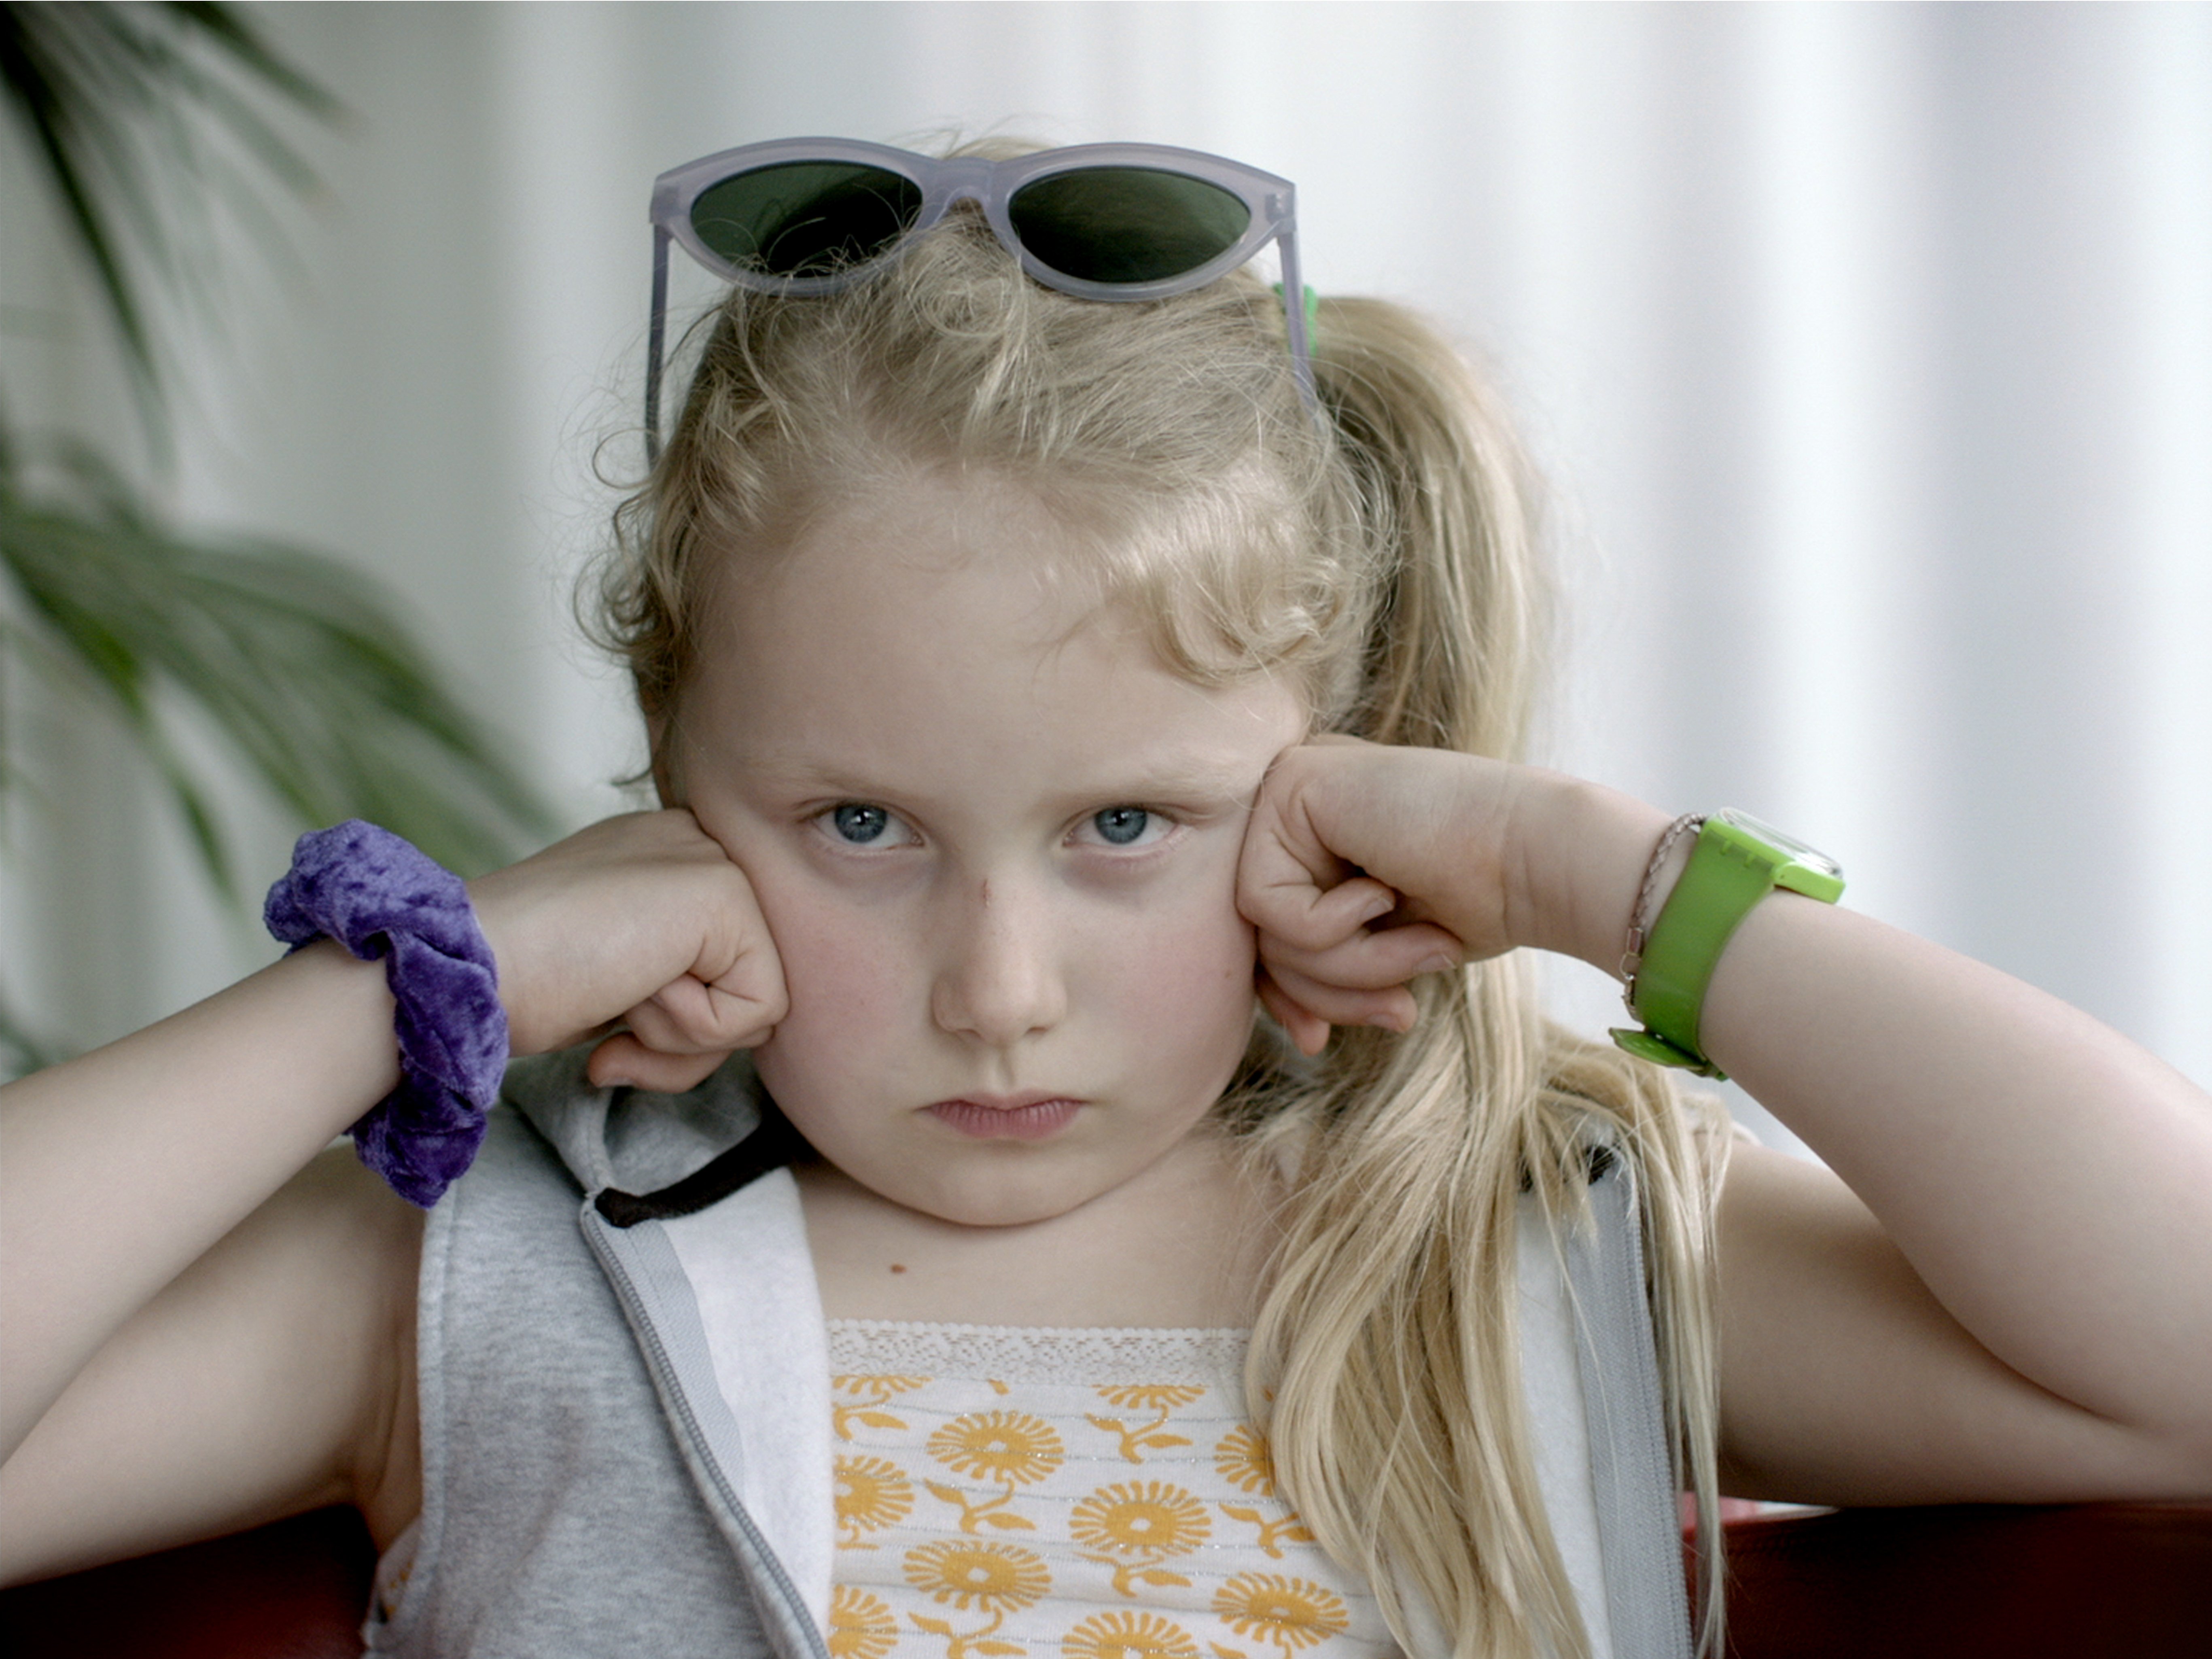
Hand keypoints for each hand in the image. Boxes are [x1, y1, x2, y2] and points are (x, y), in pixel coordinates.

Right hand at [467, 810, 787, 1092]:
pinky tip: (630, 990)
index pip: (727, 968)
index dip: (676, 1021)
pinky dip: (692, 1030)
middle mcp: (697, 845)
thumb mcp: (619, 977)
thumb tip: (754, 1021)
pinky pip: (759, 1010)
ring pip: (760, 1005)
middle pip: (751, 986)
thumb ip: (682, 984)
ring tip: (615, 993)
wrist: (471, 972)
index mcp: (667, 859)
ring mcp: (714, 860)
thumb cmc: (525, 985)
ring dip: (682, 1035)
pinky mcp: (725, 892)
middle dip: (686, 1037)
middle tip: (613, 1017)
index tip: (607, 1007)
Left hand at [1237, 738, 1529, 1054]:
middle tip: (1399, 1009)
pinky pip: (1264, 900)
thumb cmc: (1484, 900)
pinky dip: (1336, 925)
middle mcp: (1298, 807)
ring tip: (1423, 949)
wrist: (1541, 858)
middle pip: (1262, 936)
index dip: (1287, 996)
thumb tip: (1298, 1036)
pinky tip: (1390, 890)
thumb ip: (1330, 971)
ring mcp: (1289, 787)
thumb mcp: (1388, 950)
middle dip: (1326, 991)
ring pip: (1265, 927)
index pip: (1266, 932)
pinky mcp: (1291, 781)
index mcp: (1318, 834)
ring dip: (1349, 965)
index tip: (1317, 1041)